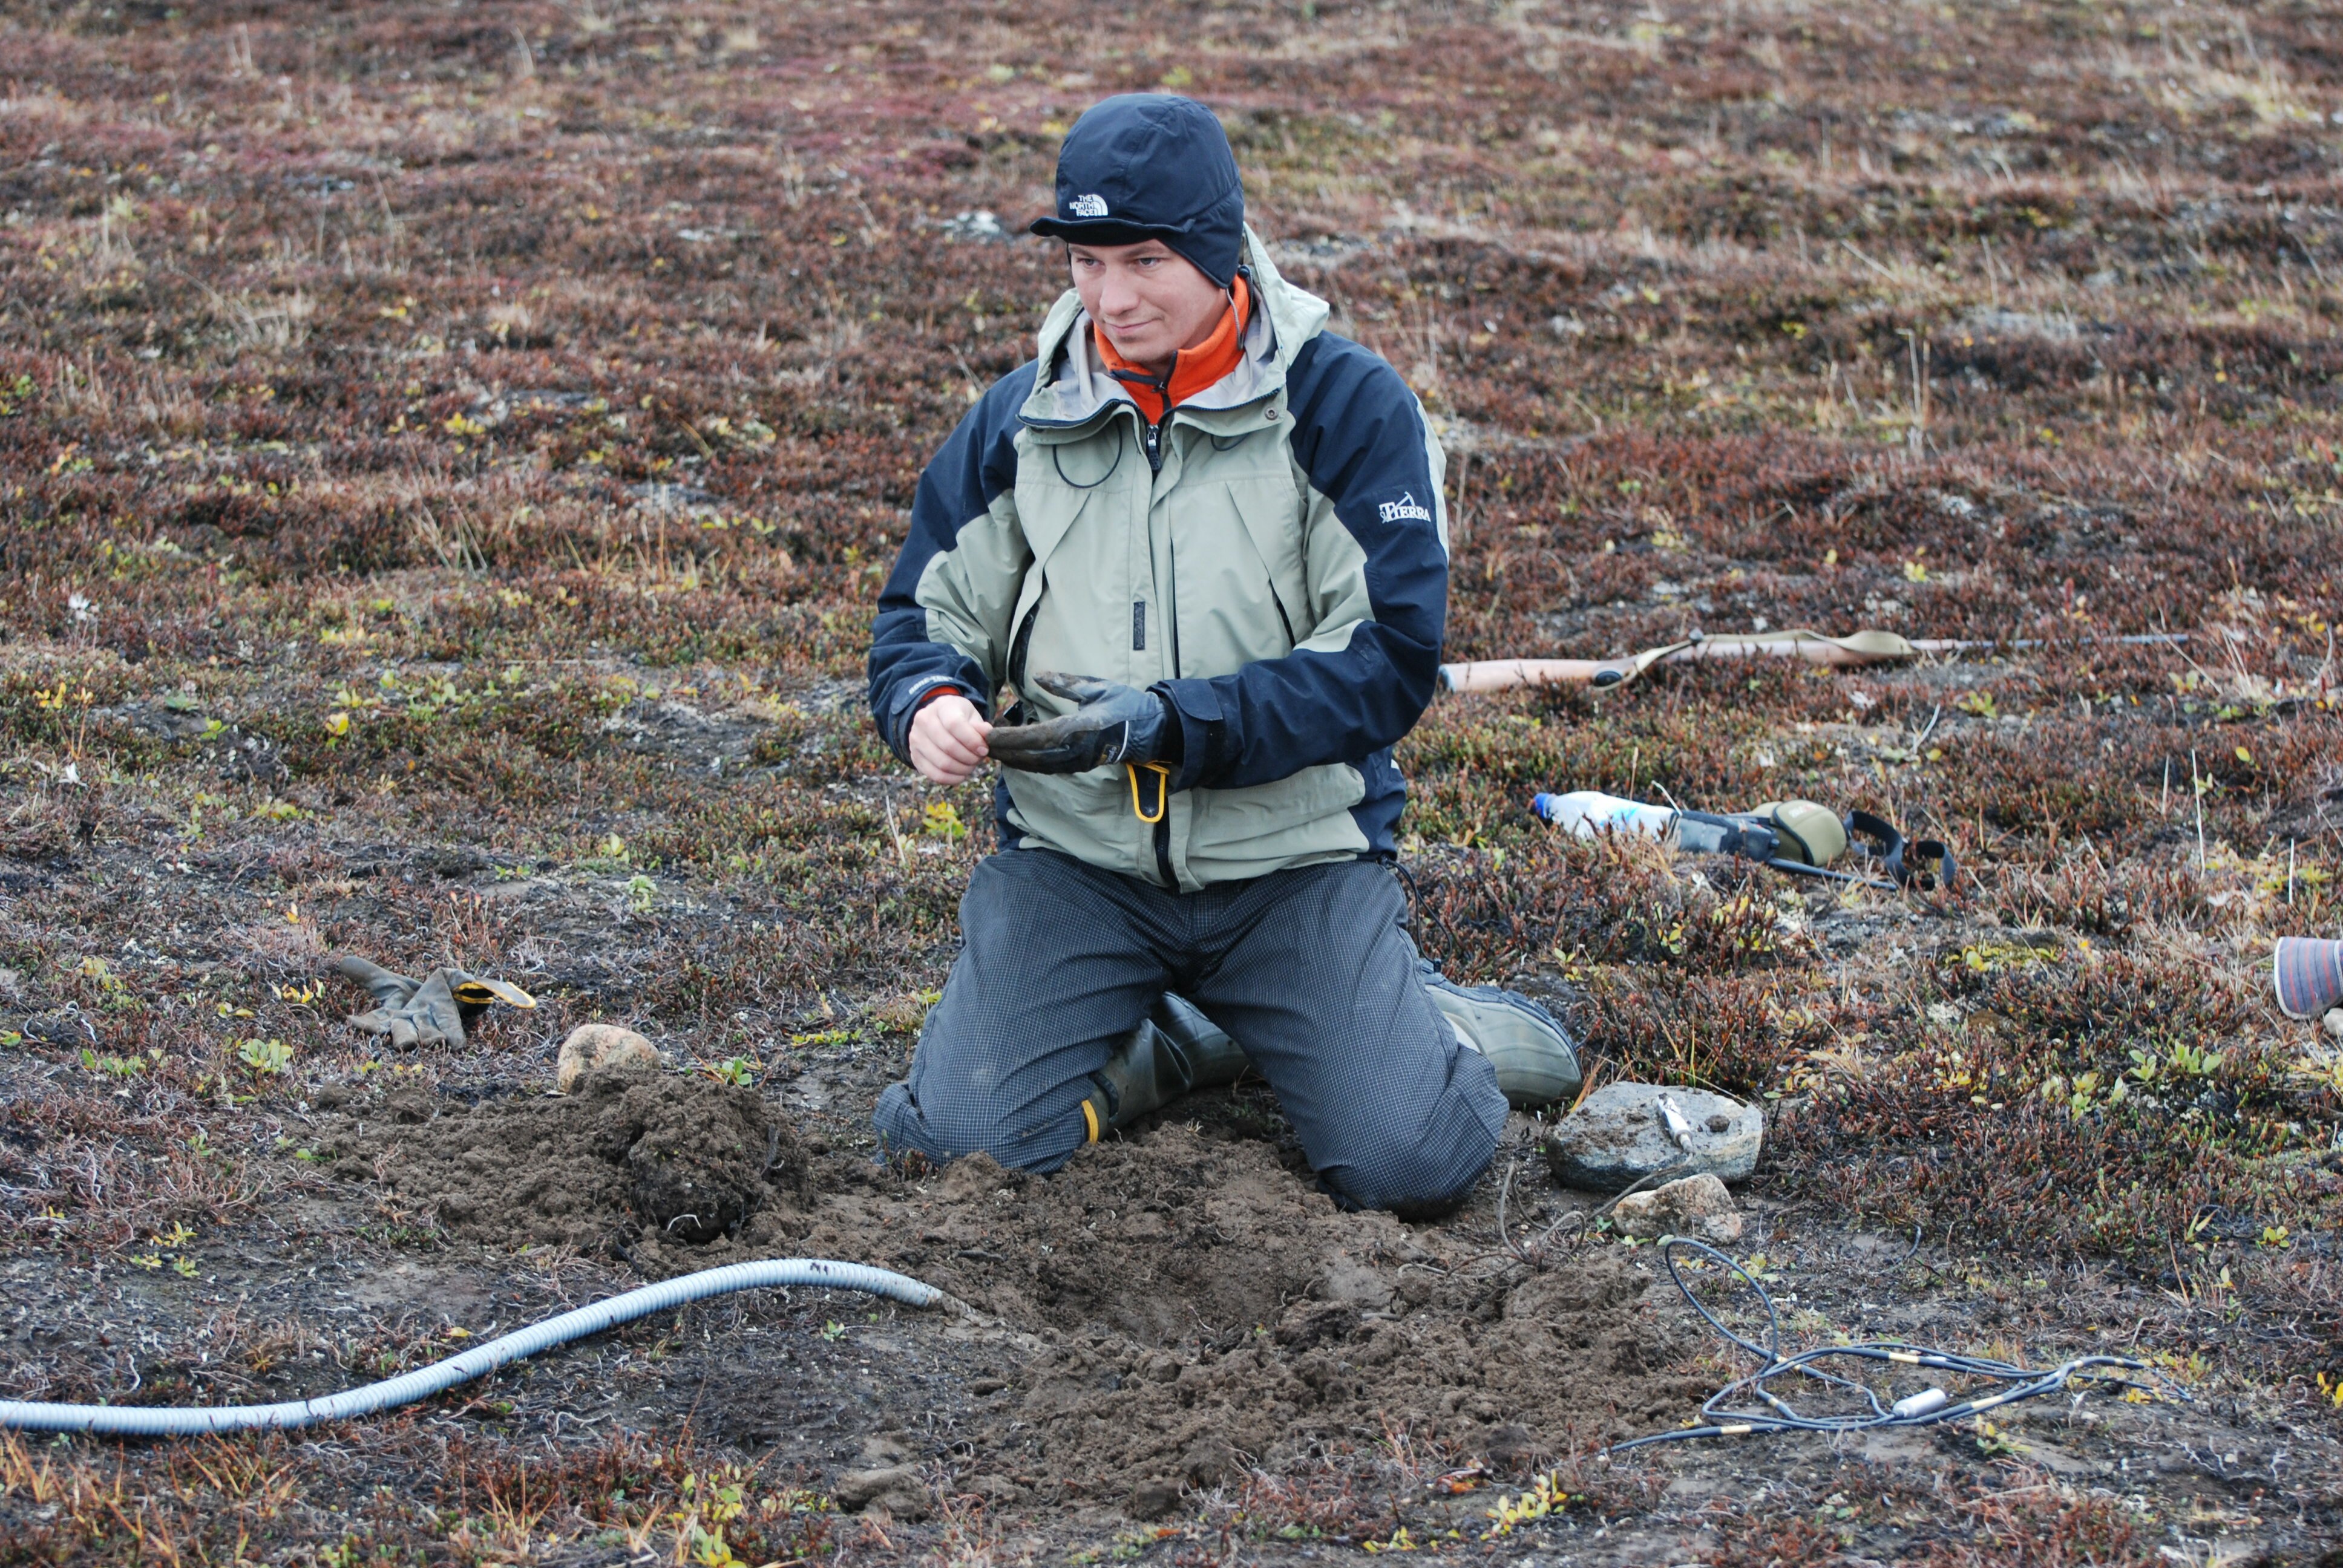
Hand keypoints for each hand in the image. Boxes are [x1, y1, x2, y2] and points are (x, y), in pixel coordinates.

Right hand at [908, 693, 991, 783]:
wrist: (938, 721)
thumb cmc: (959, 718)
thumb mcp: (972, 716)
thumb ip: (980, 727)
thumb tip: (987, 735)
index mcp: (941, 706)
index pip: (954, 724)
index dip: (972, 740)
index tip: (984, 749)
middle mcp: (923, 721)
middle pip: (948, 746)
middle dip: (970, 757)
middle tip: (979, 759)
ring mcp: (916, 740)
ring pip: (942, 763)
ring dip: (963, 769)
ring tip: (971, 765)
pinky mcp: (915, 757)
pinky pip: (935, 775)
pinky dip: (952, 779)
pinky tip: (961, 774)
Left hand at [986, 672, 1172, 773]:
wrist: (1152, 730)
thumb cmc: (1126, 704)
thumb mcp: (1096, 686)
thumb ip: (1066, 682)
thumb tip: (1038, 676)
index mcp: (1079, 728)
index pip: (1036, 736)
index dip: (1011, 737)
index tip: (989, 734)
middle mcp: (1076, 749)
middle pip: (1031, 756)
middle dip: (1005, 751)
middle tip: (980, 745)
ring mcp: (1078, 761)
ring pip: (1038, 765)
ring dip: (1013, 759)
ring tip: (992, 751)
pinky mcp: (1080, 765)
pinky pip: (1048, 767)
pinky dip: (1028, 763)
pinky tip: (1015, 757)